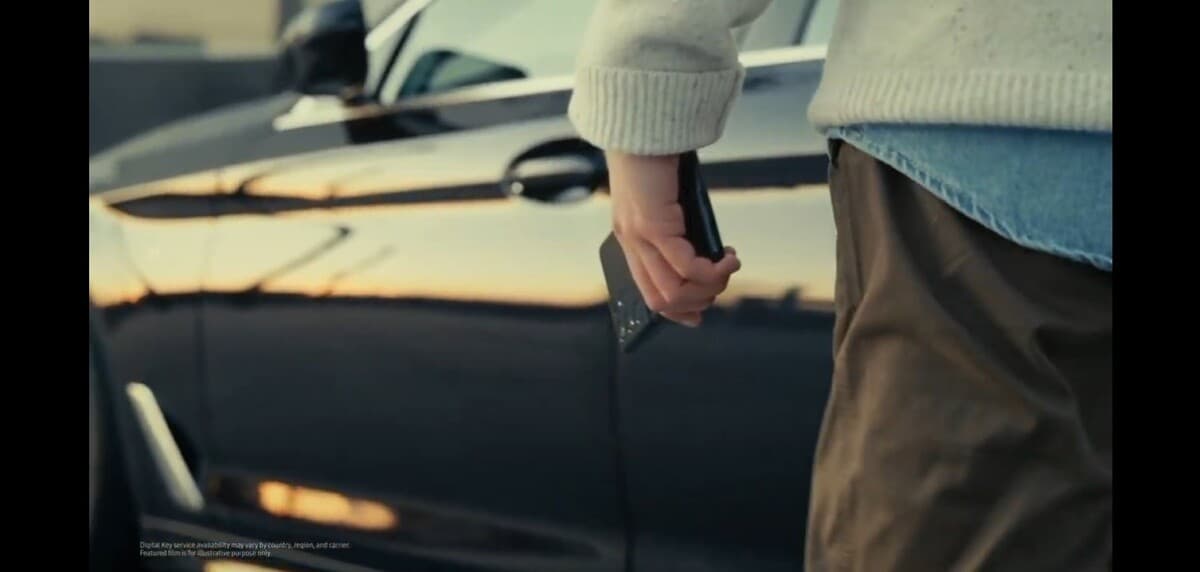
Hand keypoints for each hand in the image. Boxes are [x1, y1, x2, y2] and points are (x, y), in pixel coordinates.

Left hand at [606, 151, 740, 326]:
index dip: (677, 311)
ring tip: (728, 268)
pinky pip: (686, 266)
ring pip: (673, 292)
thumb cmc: (655, 156)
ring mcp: (637, 237)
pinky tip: (727, 257)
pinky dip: (712, 270)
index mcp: (630, 239)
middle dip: (700, 301)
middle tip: (723, 280)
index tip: (700, 313)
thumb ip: (678, 226)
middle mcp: (630, 243)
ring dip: (709, 288)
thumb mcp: (666, 200)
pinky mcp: (651, 226)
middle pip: (662, 301)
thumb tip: (708, 250)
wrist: (639, 125)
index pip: (649, 292)